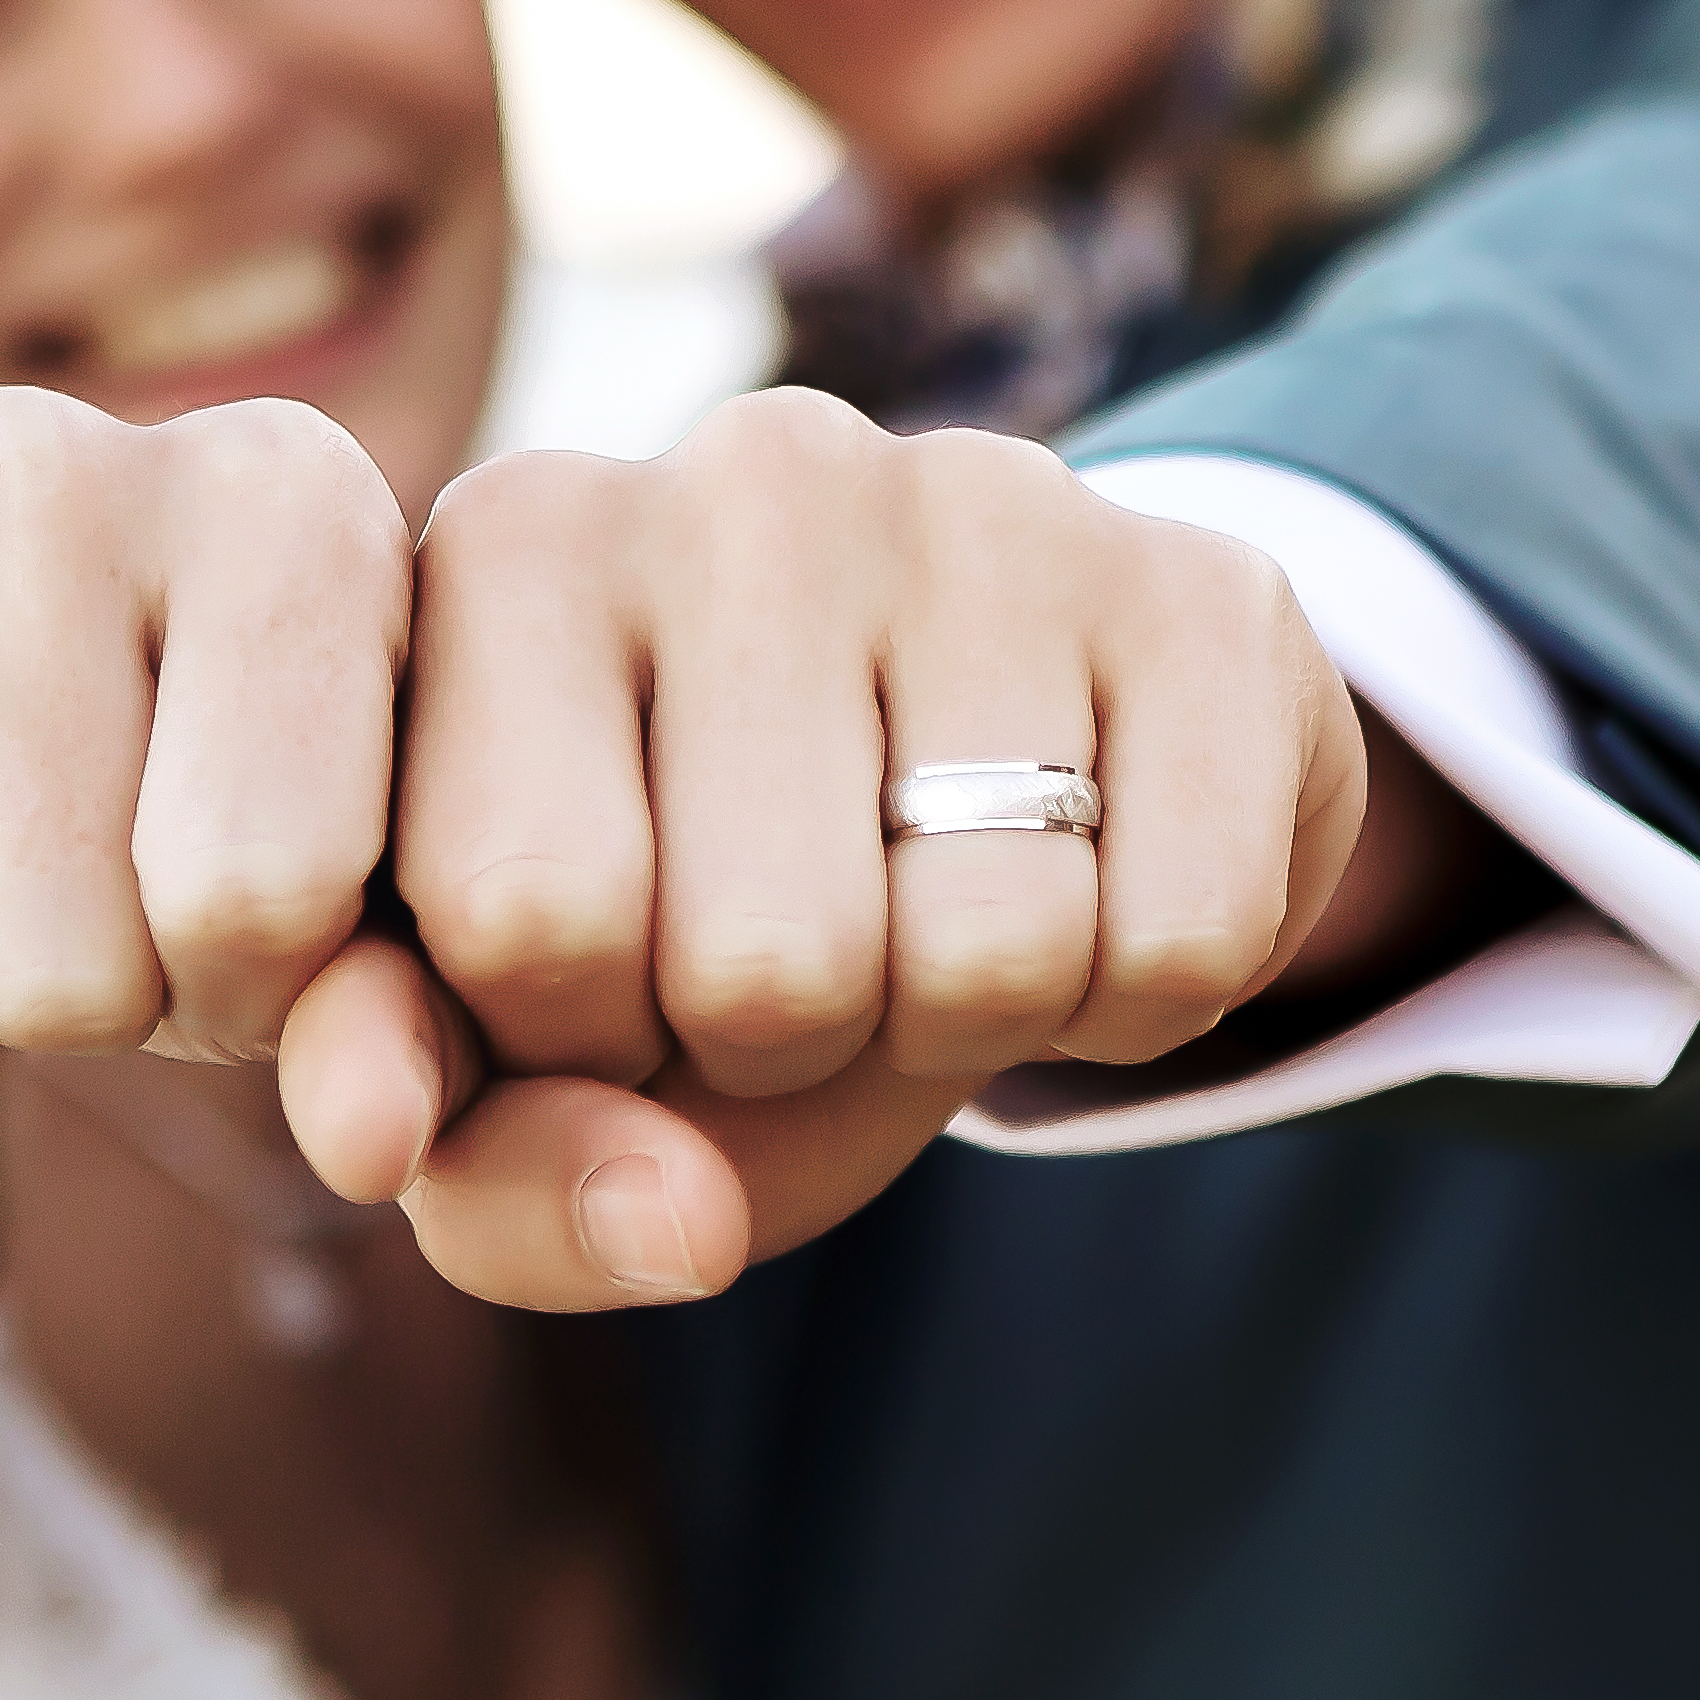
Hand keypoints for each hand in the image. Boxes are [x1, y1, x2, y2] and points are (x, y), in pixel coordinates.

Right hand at [0, 390, 410, 1077]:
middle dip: (83, 1007)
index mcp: (285, 495)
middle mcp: (46, 457)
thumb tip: (371, 1141)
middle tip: (76, 903)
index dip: (254, 984)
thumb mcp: (348, 922)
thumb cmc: (197, 835)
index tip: (242, 908)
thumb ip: (406, 1025)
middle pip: (64, 967)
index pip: (262, 891)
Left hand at [278, 394, 1367, 1300]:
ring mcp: (986, 501)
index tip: (611, 975)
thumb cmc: (712, 910)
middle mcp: (738, 472)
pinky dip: (1143, 1002)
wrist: (1019, 766)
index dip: (584, 1043)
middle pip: (768, 968)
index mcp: (514, 550)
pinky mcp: (1205, 582)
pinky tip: (1091, 881)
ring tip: (937, 911)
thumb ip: (494, 1169)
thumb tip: (667, 1227)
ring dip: (969, 1027)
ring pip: (991, 958)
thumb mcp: (548, 1057)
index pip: (525, 918)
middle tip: (802, 952)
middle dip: (788, 1050)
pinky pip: (1188, 942)